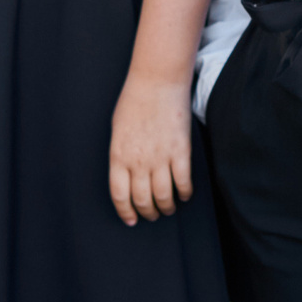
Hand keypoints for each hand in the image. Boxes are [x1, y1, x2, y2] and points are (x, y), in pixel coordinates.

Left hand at [109, 72, 194, 225]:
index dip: (126, 211)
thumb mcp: (117, 129)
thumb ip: (120, 154)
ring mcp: (160, 157)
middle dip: (148, 212)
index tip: (132, 220)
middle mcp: (138, 161)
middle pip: (142, 199)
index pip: (120, 195)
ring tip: (169, 208)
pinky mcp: (180, 151)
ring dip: (166, 207)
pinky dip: (185, 193)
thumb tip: (126, 174)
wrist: (157, 81)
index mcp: (118, 156)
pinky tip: (185, 194)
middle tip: (153, 215)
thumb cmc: (134, 101)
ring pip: (163, 195)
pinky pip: (183, 181)